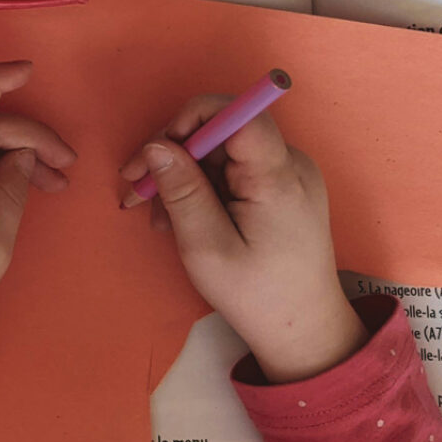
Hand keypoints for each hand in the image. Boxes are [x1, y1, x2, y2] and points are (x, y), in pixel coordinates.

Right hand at [119, 96, 366, 382]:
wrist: (303, 328)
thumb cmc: (255, 295)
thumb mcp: (206, 247)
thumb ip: (182, 191)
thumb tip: (155, 145)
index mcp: (277, 176)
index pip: (237, 113)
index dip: (191, 120)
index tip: (156, 153)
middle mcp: (290, 164)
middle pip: (222, 131)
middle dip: (175, 156)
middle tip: (138, 194)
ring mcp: (288, 175)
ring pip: (222, 153)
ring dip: (184, 177)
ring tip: (159, 219)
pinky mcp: (282, 188)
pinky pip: (234, 171)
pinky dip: (203, 188)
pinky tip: (183, 219)